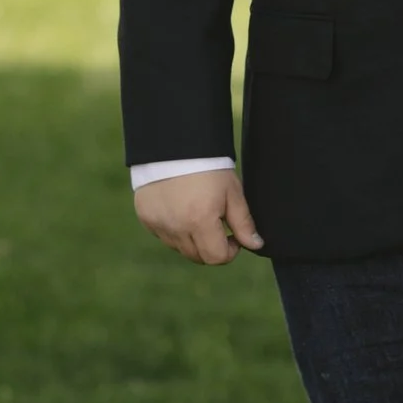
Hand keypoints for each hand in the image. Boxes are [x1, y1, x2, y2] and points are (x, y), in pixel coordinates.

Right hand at [133, 166, 264, 263]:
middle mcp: (177, 228)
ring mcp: (159, 225)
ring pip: (180, 248)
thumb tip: (256, 245)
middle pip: (198, 257)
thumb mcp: (232, 192)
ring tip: (196, 212)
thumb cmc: (208, 166)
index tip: (233, 235)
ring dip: (192, 239)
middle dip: (211, 246)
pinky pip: (164, 236)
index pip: (217, 258)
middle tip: (216, 222)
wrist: (174, 144)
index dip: (230, 250)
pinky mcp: (147, 218)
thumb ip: (244, 223)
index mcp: (200, 221)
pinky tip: (179, 207)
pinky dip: (174, 229)